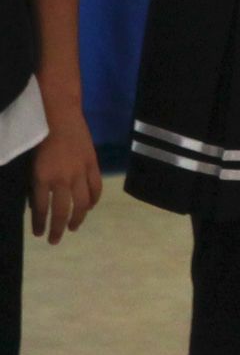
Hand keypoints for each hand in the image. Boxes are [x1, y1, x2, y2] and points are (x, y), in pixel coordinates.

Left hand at [27, 120, 99, 244]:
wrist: (58, 114)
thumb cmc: (37, 135)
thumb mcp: (30, 162)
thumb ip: (35, 182)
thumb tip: (38, 201)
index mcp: (43, 178)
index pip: (41, 208)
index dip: (39, 223)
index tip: (38, 234)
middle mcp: (63, 179)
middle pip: (62, 211)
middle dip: (57, 228)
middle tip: (54, 240)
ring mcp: (80, 172)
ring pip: (82, 203)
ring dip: (78, 218)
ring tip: (73, 227)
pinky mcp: (92, 165)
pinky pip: (96, 188)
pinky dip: (93, 200)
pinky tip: (90, 207)